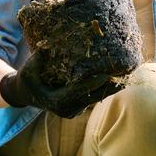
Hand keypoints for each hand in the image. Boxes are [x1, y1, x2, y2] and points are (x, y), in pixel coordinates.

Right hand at [0, 47, 124, 118]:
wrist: (26, 94)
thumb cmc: (27, 80)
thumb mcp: (28, 70)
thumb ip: (37, 60)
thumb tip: (45, 45)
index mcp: (56, 102)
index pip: (77, 93)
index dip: (92, 84)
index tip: (106, 75)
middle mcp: (68, 109)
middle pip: (93, 97)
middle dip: (110, 86)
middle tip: (126, 74)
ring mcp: (76, 109)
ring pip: (97, 98)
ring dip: (113, 87)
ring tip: (129, 75)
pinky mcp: (80, 106)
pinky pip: (95, 96)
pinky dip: (107, 87)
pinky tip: (120, 77)